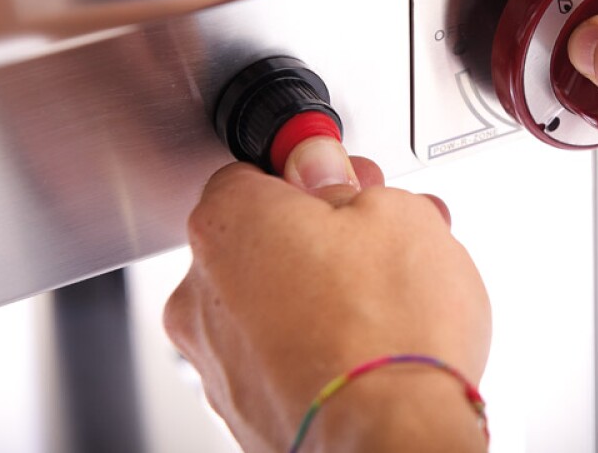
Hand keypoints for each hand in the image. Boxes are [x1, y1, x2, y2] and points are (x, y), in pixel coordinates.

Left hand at [164, 138, 490, 451]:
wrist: (393, 440)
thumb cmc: (389, 330)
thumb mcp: (393, 213)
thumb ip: (346, 180)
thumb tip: (325, 172)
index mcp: (229, 223)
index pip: (255, 171)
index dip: (311, 171)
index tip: (348, 180)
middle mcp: (204, 292)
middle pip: (264, 237)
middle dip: (324, 231)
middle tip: (381, 236)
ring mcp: (219, 359)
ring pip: (274, 299)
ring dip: (325, 287)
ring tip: (393, 295)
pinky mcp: (245, 409)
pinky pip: (280, 352)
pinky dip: (318, 341)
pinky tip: (373, 340)